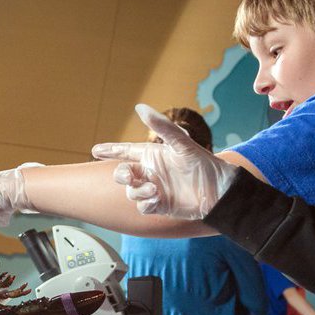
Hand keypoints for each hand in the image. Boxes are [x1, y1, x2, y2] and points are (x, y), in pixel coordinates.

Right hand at [92, 104, 237, 219]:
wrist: (219, 191)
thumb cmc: (204, 164)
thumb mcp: (182, 144)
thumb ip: (161, 127)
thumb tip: (140, 107)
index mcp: (152, 155)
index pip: (125, 152)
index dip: (110, 150)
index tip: (95, 150)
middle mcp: (150, 172)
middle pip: (122, 174)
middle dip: (121, 175)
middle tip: (130, 176)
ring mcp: (153, 190)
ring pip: (131, 192)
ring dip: (138, 191)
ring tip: (155, 190)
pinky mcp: (159, 206)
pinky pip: (143, 207)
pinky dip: (146, 203)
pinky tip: (157, 199)